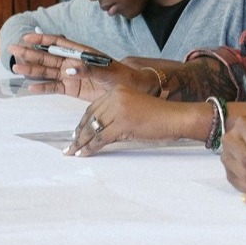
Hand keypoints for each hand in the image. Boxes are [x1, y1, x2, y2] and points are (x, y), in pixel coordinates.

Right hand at [8, 33, 142, 100]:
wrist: (129, 88)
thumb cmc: (120, 75)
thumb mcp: (106, 71)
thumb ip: (88, 69)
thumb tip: (69, 70)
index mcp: (80, 52)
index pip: (58, 42)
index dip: (42, 39)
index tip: (27, 37)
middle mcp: (72, 62)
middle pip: (47, 56)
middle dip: (30, 52)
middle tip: (12, 49)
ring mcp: (70, 75)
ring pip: (47, 71)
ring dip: (31, 69)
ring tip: (15, 67)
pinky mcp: (71, 88)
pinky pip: (53, 87)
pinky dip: (42, 87)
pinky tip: (29, 87)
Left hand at [66, 86, 196, 156]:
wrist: (176, 117)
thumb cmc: (159, 117)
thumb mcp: (134, 110)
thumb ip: (117, 115)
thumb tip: (99, 132)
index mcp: (117, 90)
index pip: (93, 108)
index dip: (82, 123)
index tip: (75, 134)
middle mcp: (115, 96)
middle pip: (90, 117)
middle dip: (79, 134)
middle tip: (70, 146)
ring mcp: (119, 109)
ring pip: (93, 128)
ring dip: (81, 142)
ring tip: (73, 152)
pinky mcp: (123, 123)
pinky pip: (101, 138)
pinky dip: (90, 148)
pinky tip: (84, 154)